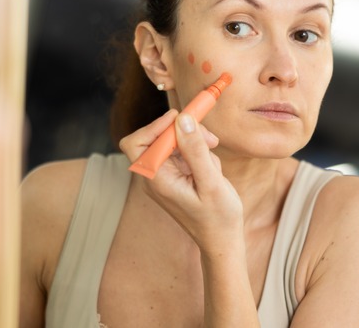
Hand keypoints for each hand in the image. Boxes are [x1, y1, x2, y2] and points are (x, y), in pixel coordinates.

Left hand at [119, 110, 243, 251]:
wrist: (222, 240)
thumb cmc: (218, 218)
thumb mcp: (211, 182)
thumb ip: (195, 150)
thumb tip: (183, 120)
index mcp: (157, 180)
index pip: (136, 143)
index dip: (154, 126)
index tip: (181, 118)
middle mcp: (156, 176)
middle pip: (156, 137)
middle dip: (183, 131)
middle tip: (210, 138)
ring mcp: (165, 175)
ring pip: (172, 142)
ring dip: (195, 142)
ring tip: (214, 156)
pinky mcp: (177, 175)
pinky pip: (183, 152)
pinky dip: (199, 152)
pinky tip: (213, 168)